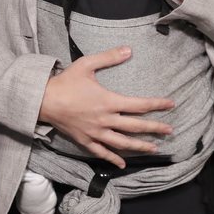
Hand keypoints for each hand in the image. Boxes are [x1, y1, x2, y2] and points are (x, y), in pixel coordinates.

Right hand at [37, 46, 173, 168]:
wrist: (43, 100)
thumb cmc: (65, 82)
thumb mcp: (87, 64)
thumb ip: (109, 57)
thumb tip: (129, 49)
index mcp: (108, 101)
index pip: (139, 105)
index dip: (157, 104)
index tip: (171, 104)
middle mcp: (105, 119)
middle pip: (135, 126)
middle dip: (154, 128)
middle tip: (170, 130)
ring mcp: (95, 133)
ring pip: (122, 143)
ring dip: (140, 146)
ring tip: (154, 148)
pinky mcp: (85, 141)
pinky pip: (102, 153)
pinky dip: (114, 159)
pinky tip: (123, 164)